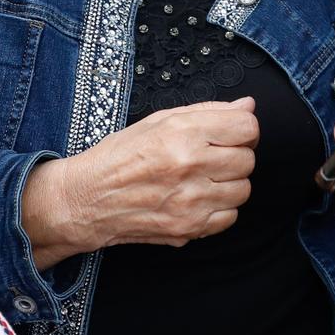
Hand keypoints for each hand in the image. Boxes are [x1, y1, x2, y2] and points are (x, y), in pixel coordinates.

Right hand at [23, 99, 258, 266]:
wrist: (88, 200)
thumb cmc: (119, 156)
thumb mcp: (158, 120)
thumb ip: (208, 111)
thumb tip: (246, 106)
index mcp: (182, 133)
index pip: (247, 128)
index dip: (243, 129)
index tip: (231, 133)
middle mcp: (189, 166)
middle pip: (247, 159)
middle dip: (235, 155)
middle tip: (213, 156)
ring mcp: (190, 201)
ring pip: (243, 190)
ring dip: (230, 183)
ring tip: (205, 178)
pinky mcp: (188, 228)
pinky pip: (230, 217)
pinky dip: (220, 208)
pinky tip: (199, 199)